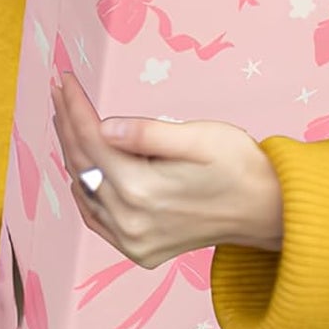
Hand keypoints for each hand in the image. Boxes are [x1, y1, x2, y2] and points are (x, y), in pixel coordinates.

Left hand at [50, 69, 282, 269]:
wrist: (270, 212)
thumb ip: (148, 133)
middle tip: (58, 90)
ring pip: (85, 188)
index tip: (65, 78)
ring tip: (64, 116)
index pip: (92, 140)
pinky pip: (96, 217)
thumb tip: (105, 127)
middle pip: (83, 163)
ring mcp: (133, 242)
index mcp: (142, 191)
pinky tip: (80, 167)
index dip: (75, 106)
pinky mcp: (139, 251)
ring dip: (72, 151)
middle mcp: (130, 223)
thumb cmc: (239, 166)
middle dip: (67, 122)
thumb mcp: (199, 137)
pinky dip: (84, 189)